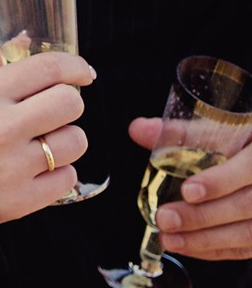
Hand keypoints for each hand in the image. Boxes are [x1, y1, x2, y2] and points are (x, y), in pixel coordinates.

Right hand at [0, 45, 94, 224]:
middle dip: (67, 103)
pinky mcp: (24, 198)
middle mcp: (3, 128)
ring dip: (64, 140)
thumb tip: (26, 39)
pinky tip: (33, 169)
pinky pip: (68, 178)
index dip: (74, 66)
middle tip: (52, 111)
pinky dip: (56, 174)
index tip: (82, 72)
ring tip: (40, 144)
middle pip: (70, 103)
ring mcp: (16, 166)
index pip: (48, 69)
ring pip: (75, 141)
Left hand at [129, 118, 251, 259]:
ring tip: (170, 238)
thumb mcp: (220, 130)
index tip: (188, 190)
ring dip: (206, 239)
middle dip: (203, 216)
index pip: (249, 168)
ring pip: (248, 233)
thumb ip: (183, 132)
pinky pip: (245, 247)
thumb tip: (139, 130)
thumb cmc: (242, 144)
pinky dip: (215, 249)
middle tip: (166, 218)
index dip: (219, 181)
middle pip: (246, 205)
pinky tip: (188, 246)